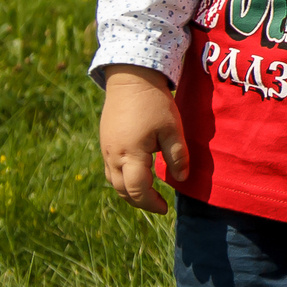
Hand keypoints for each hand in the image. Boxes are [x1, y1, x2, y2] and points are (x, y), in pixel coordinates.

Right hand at [99, 64, 188, 212]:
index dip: (151, 203)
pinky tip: (136, 175)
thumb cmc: (154, 103)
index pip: (138, 190)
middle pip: (122, 190)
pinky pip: (110, 169)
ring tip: (147, 194)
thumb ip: (177, 156)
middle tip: (158, 205)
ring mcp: (106, 149)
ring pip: (113, 181)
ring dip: (129, 192)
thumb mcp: (172, 129)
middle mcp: (114, 155)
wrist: (130, 78)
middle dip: (140, 202)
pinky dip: (122, 179)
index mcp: (131, 154)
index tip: (165, 208)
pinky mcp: (105, 141)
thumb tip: (181, 179)